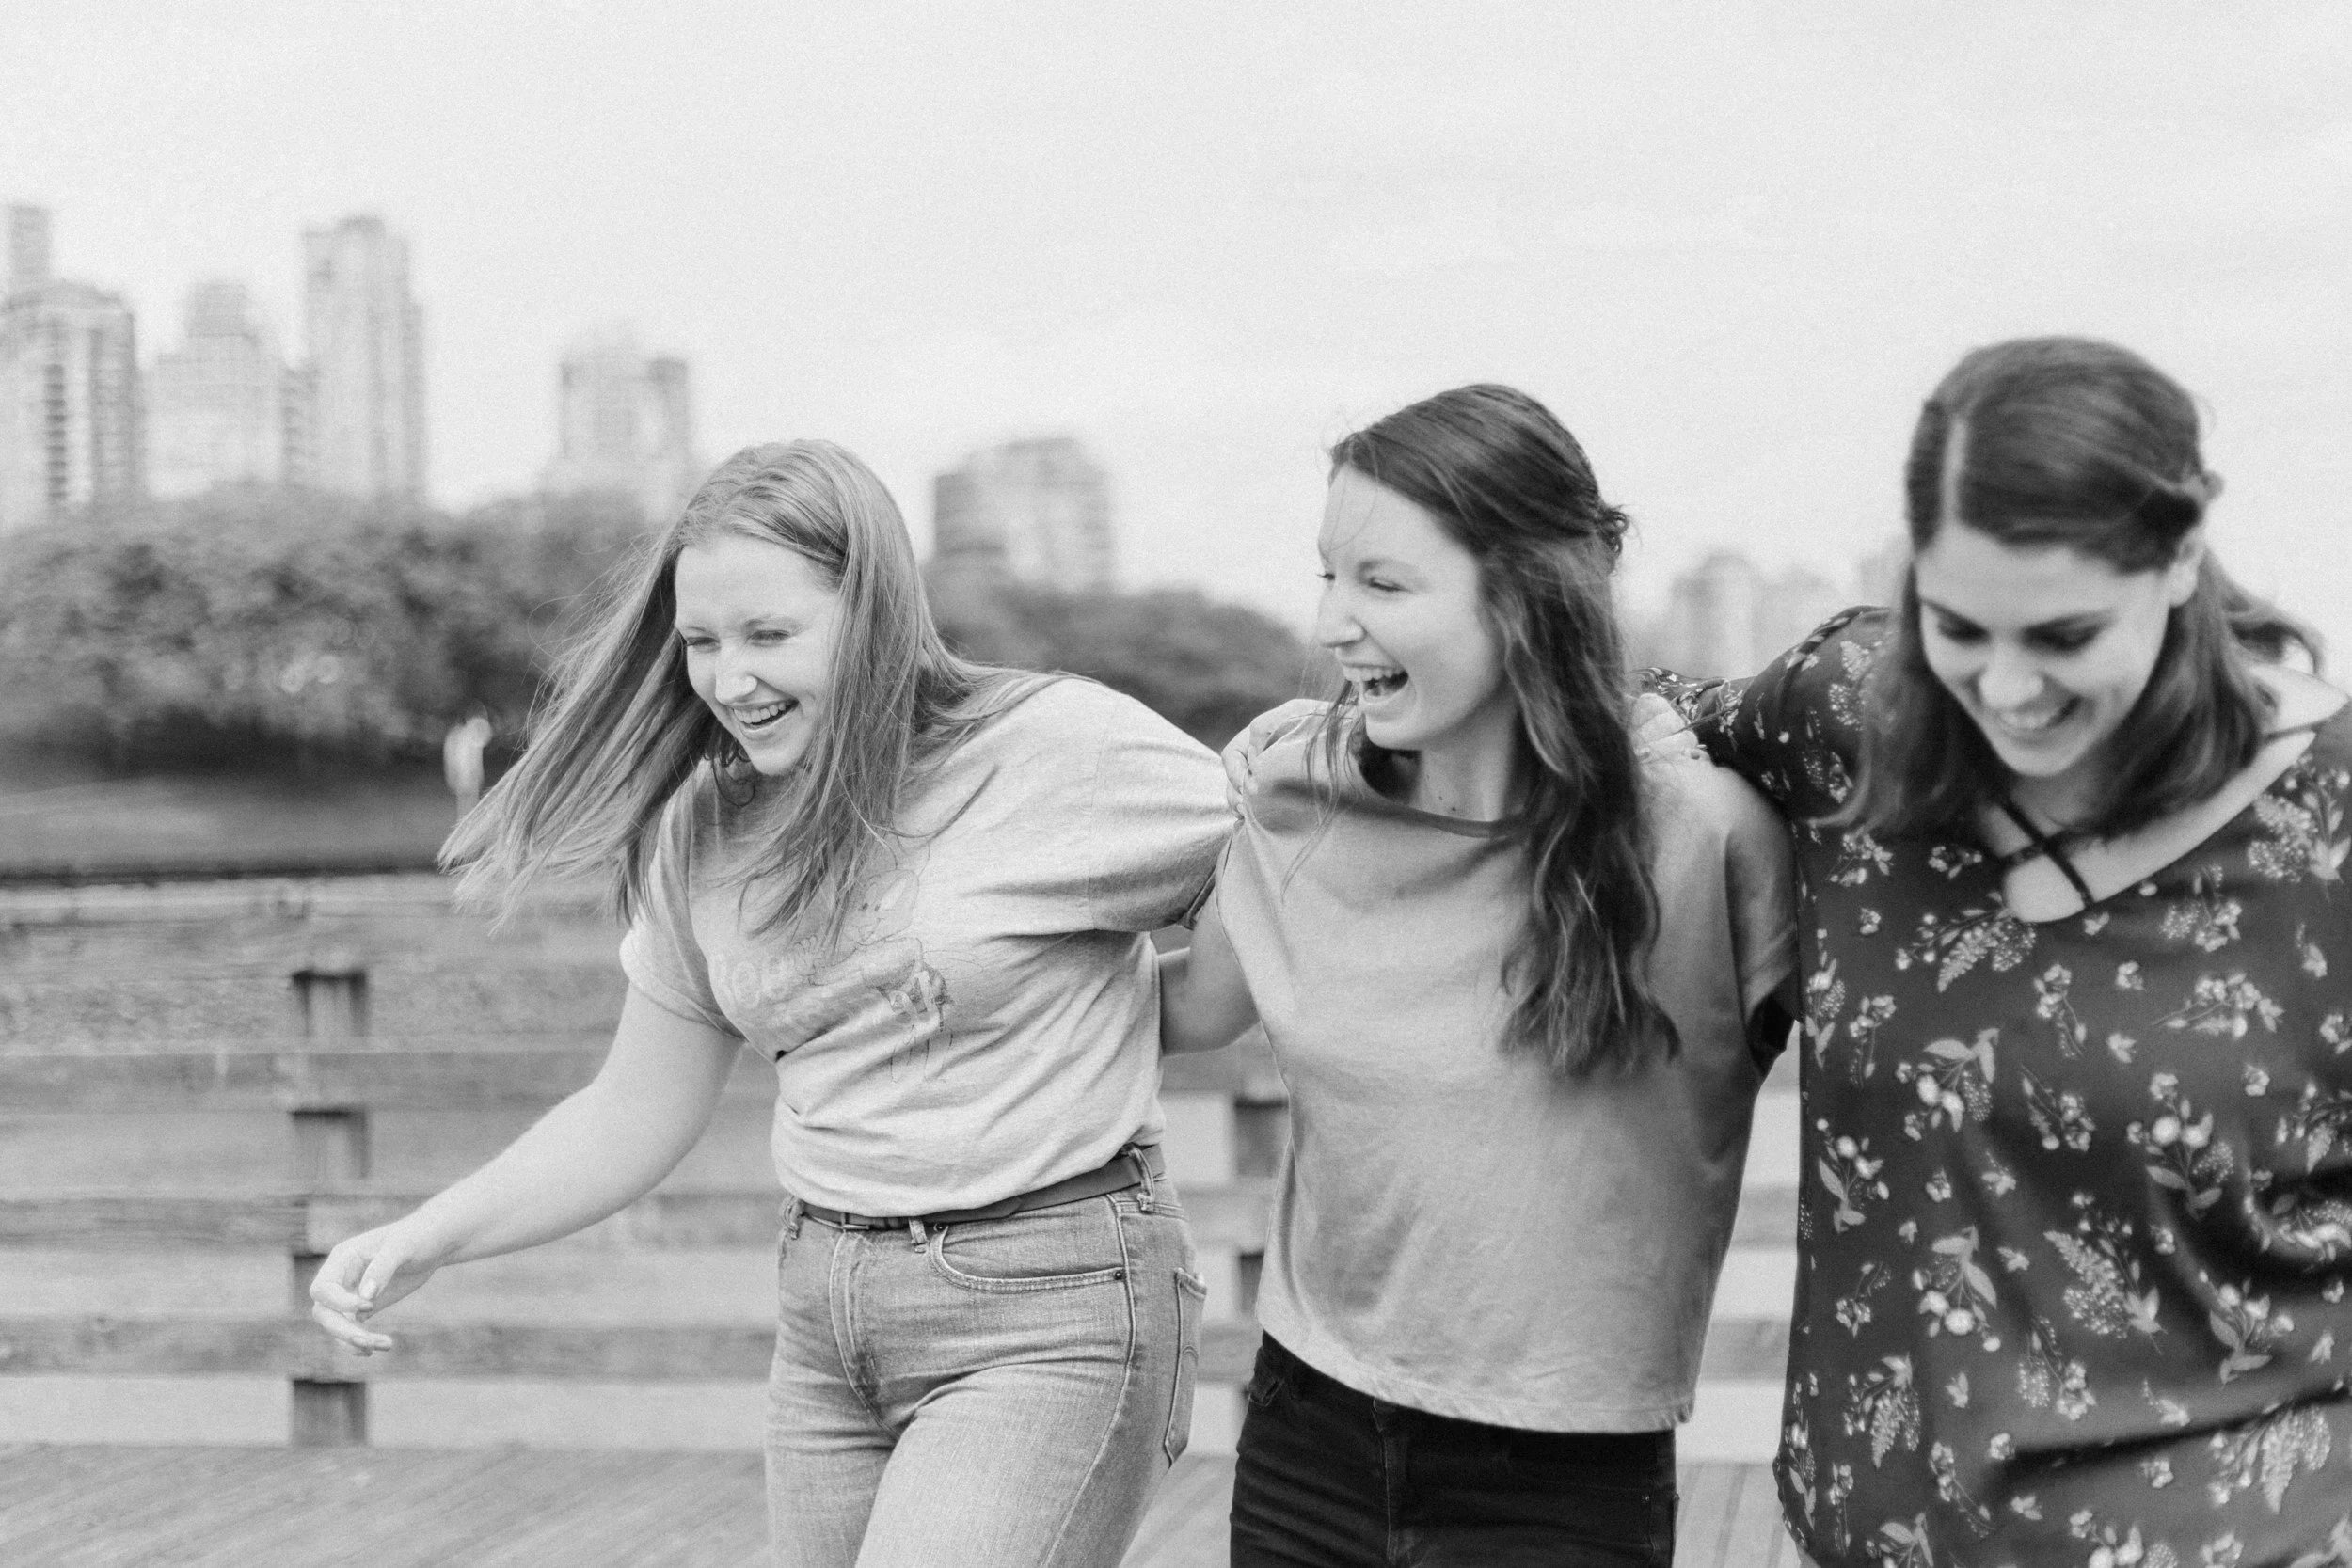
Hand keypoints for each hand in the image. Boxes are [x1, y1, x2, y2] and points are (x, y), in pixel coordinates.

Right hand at [307, 1218, 447, 1356]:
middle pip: (323, 1312)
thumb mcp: (402, 1246)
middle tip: (368, 1341)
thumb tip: (365, 1296)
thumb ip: (382, 1268)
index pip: (322, 1289)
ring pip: (336, 1325)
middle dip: (342, 1330)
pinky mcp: (363, 1308)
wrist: (433, 1244)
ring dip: (354, 1340)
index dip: (339, 1303)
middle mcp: (341, 1278)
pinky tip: (379, 1347)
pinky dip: (361, 1342)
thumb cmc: (417, 1237)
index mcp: (343, 1258)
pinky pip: (352, 1329)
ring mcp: (350, 1294)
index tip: (370, 1306)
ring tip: (385, 1345)